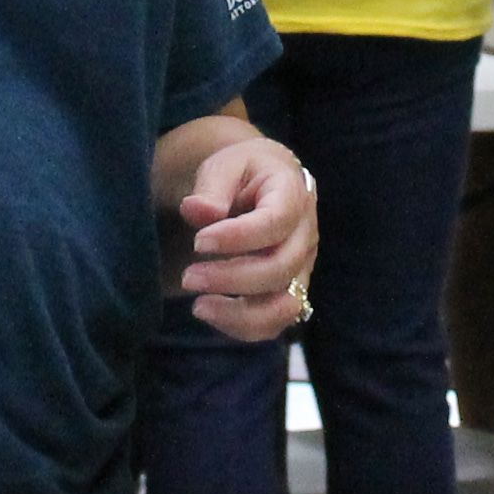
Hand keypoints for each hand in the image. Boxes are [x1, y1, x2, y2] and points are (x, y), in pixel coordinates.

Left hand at [175, 136, 317, 342]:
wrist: (262, 185)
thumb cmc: (241, 173)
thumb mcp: (225, 166)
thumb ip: (211, 187)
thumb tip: (197, 210)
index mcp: (293, 194)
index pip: (275, 222)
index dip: (238, 237)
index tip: (198, 241)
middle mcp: (305, 235)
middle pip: (280, 268)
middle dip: (231, 278)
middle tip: (188, 277)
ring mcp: (302, 268)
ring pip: (284, 306)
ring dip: (240, 313)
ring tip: (198, 306)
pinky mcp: (291, 292)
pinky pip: (275, 323)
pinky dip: (242, 327)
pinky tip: (210, 312)